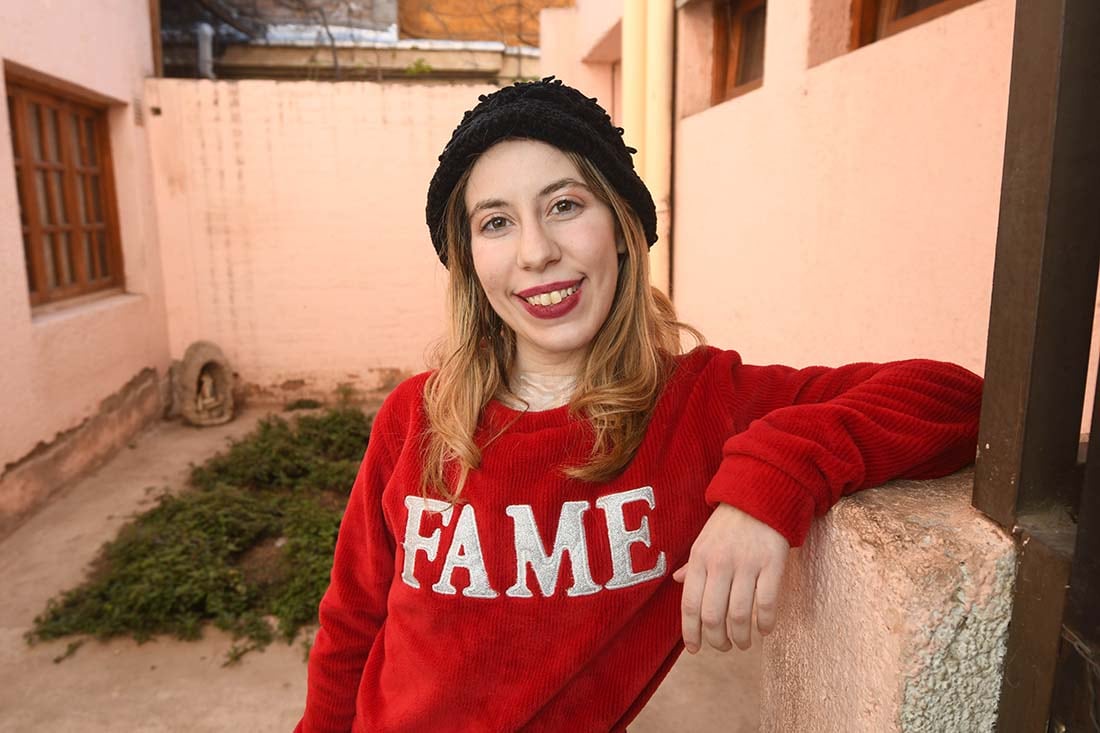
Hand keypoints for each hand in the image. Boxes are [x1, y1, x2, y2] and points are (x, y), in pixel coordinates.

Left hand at [672, 502, 789, 652]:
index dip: (690, 632)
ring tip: (743, 643)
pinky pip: (767, 604)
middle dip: (717, 641)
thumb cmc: (729, 522)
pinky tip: (764, 629)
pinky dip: (765, 623)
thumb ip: (692, 565)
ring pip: (740, 615)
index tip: (695, 649)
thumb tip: (676, 582)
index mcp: (699, 559)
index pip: (689, 605)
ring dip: (741, 638)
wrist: (761, 495)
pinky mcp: (772, 564)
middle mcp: (720, 563)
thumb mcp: (703, 540)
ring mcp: (747, 564)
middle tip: (724, 647)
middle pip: (713, 616)